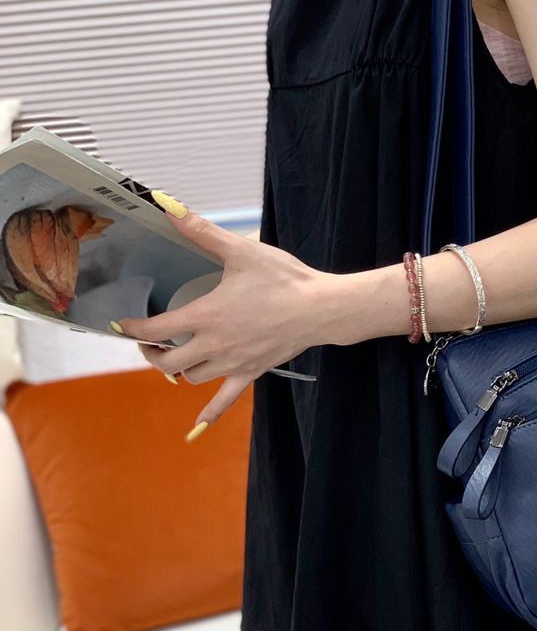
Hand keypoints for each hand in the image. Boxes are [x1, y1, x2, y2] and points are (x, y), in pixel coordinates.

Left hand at [113, 193, 345, 429]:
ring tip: (173, 357)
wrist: (321, 308)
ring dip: (176, 371)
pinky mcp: (252, 372)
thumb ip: (202, 231)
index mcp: (206, 316)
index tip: (121, 324)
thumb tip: (168, 207)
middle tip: (147, 342)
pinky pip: (226, 400)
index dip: (132, 328)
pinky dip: (209, 413)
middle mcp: (214, 346)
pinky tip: (198, 424)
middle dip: (150, 354)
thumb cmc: (284, 279)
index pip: (155, 329)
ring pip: (191, 378)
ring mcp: (232, 363)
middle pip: (167, 363)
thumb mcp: (241, 250)